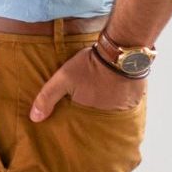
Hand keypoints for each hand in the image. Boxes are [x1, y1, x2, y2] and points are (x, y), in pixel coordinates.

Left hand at [30, 45, 146, 120]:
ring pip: (115, 105)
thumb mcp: (63, 79)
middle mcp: (110, 113)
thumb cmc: (90, 66)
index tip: (79, 99)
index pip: (83, 116)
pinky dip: (123, 93)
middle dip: (95, 102)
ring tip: (104, 84)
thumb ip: (47, 98)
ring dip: (110, 97)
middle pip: (99, 110)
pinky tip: (118, 83)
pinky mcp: (137, 97)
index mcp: (91, 111)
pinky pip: (128, 99)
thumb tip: (34, 118)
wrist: (120, 52)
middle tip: (93, 88)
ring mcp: (126, 106)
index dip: (80, 107)